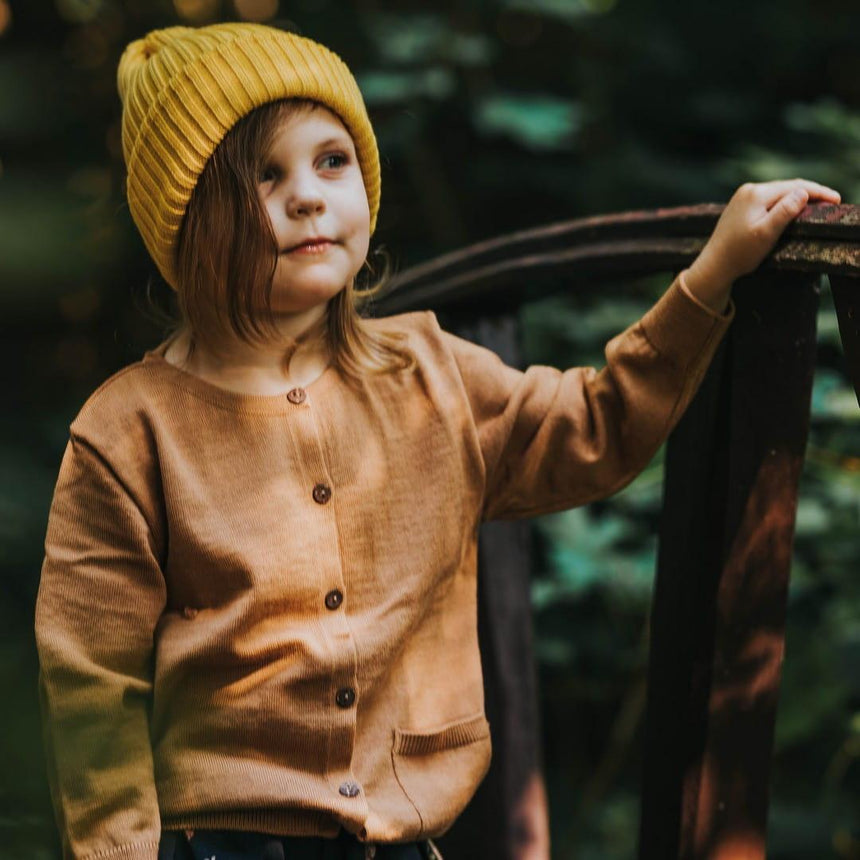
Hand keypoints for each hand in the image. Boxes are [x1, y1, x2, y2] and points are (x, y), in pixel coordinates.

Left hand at [684, 179, 841, 312]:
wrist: (713, 266)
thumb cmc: (740, 253)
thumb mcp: (766, 233)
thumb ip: (785, 212)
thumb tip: (803, 193)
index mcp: (756, 194)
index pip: (795, 187)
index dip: (818, 192)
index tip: (837, 199)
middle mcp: (749, 190)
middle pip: (787, 187)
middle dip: (810, 192)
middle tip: (833, 201)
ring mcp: (743, 197)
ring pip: (778, 193)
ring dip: (798, 197)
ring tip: (818, 203)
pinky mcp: (740, 207)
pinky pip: (769, 200)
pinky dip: (784, 203)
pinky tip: (794, 208)